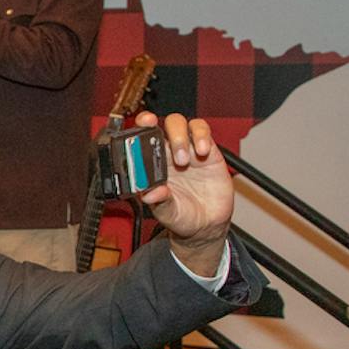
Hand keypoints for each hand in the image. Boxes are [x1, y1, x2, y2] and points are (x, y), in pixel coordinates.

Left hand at [134, 111, 233, 275]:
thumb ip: (159, 203)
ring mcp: (187, 151)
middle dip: (162, 130)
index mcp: (150, 166)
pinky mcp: (208, 151)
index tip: (141, 124)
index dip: (139, 127)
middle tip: (168, 151)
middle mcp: (167, 155)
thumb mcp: (167, 214)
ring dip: (180, 137)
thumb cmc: (181, 216)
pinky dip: (201, 136)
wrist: (207, 224)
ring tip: (184, 160)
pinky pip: (202, 132)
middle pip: (161, 126)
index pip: (141, 138)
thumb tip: (150, 194)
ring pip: (181, 125)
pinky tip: (202, 151)